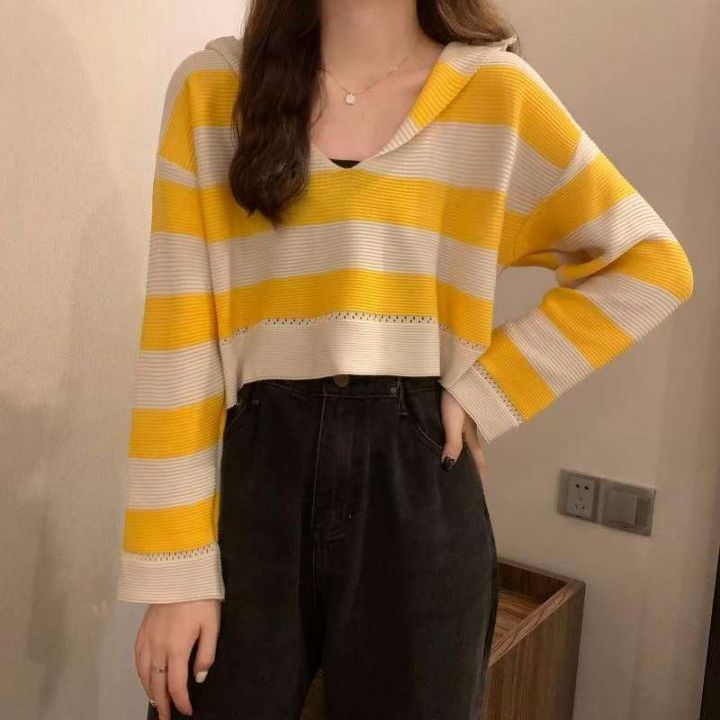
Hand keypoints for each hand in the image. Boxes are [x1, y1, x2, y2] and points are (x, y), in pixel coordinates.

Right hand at [135, 599, 220, 718]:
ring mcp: (147, 640)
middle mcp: (158, 648)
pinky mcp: (142, 631)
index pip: (177, 685)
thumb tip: (199, 678)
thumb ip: (206, 654)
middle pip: (156, 684)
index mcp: (177, 648)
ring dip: (149, 692)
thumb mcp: (212, 625)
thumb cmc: (200, 598)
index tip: (186, 711)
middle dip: (162, 704)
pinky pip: (137, 660)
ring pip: (144, 674)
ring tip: (156, 703)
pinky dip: (140, 674)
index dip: (181, 702)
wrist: (180, 574)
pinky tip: (145, 678)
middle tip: (167, 717)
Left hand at [440, 389, 487, 481]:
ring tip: (453, 463)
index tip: (479, 489)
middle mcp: (469, 428)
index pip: (477, 458)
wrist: (458, 372)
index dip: (479, 473)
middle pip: (471, 451)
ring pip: (464, 440)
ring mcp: (464, 418)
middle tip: (465, 480)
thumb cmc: (456, 399)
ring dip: (461, 452)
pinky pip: (456, 429)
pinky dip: (454, 439)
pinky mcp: (456, 408)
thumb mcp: (454, 421)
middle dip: (470, 465)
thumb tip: (449, 468)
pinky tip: (444, 439)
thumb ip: (453, 443)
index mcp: (470, 434)